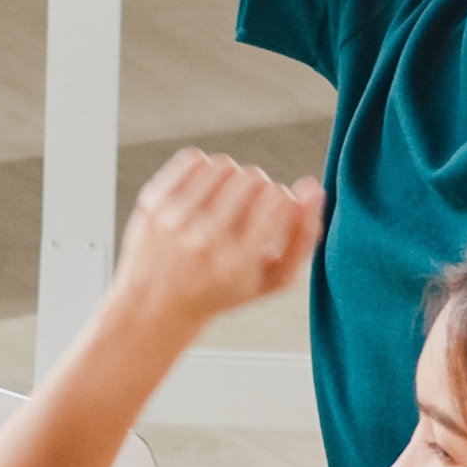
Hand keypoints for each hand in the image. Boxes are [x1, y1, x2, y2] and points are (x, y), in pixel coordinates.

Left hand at [107, 149, 320, 332]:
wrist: (155, 306)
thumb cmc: (222, 290)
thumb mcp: (272, 279)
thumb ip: (304, 236)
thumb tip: (314, 188)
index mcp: (238, 261)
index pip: (278, 199)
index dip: (282, 200)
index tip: (272, 213)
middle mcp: (204, 239)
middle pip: (253, 177)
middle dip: (258, 187)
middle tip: (247, 207)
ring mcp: (175, 219)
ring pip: (224, 164)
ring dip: (231, 177)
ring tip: (226, 198)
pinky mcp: (153, 203)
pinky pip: (193, 159)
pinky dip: (204, 168)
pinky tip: (203, 190)